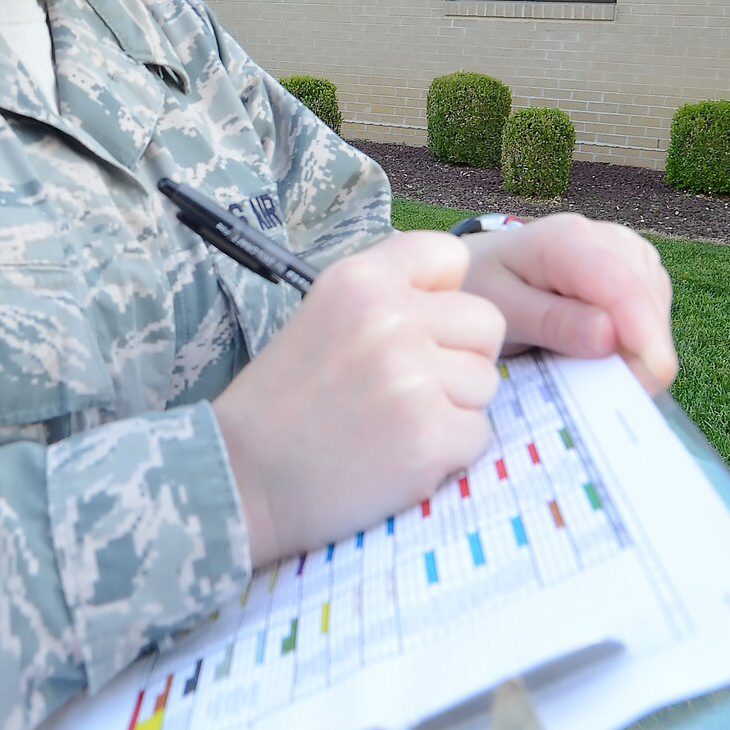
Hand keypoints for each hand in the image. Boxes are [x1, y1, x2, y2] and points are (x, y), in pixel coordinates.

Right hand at [213, 232, 506, 567]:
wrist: (243, 475)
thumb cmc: (284, 401)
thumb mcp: (322, 314)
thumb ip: (386, 295)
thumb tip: (456, 297)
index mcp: (358, 279)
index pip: (449, 254)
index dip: (444, 295)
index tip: (417, 328)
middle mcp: (390, 317)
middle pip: (485, 323)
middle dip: (459, 358)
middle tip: (408, 388)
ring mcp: (413, 376)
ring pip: (486, 383)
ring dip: (453, 409)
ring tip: (394, 423)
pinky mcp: (431, 434)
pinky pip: (478, 434)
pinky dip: (447, 453)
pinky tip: (397, 455)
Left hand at [458, 213, 676, 395]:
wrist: (487, 267)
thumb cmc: (487, 287)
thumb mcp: (502, 310)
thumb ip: (551, 323)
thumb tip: (610, 336)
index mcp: (569, 240)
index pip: (621, 288)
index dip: (643, 335)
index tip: (650, 381)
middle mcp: (611, 239)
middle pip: (646, 307)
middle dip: (635, 356)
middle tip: (598, 395)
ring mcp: (631, 254)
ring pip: (657, 317)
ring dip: (633, 352)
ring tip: (581, 364)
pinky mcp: (643, 274)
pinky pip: (655, 320)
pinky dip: (634, 345)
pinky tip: (598, 351)